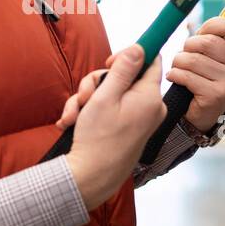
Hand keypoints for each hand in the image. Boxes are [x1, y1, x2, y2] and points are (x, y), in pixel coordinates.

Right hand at [61, 44, 167, 210]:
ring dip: (88, 100)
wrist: (90, 178)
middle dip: (97, 83)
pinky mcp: (128, 128)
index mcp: (150, 97)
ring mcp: (139, 119)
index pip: (151, 60)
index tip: (110, 61)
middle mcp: (149, 107)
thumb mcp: (106, 96)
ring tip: (73, 116)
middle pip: (125, 77)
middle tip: (83, 97)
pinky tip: (73, 123)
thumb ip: (124, 69)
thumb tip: (139, 47)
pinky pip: (110, 109)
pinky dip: (90, 113)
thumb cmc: (98, 140)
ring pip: (112, 93)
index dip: (131, 55)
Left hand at [166, 17, 224, 130]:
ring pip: (193, 59)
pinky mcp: (217, 94)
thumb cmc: (206, 74)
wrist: (203, 111)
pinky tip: (177, 78)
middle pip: (206, 42)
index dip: (209, 27)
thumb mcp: (215, 51)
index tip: (201, 35)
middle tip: (186, 55)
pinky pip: (186, 75)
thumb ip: (215, 32)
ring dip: (179, 62)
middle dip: (188, 47)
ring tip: (180, 68)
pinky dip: (175, 75)